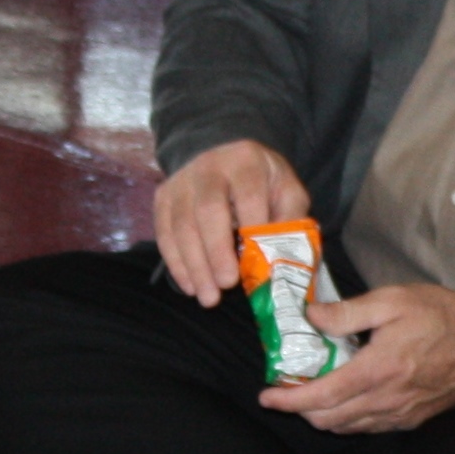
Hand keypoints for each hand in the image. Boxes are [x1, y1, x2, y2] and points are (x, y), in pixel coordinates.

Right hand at [152, 140, 310, 306]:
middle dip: (216, 251)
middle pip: (208, 210)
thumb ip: (290, 219)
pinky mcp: (164, 196)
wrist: (224, 157)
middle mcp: (209, 166)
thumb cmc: (262, 183)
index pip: (248, 195)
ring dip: (194, 265)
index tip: (256, 263)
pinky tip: (190, 286)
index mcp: (246, 161)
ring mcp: (182, 181)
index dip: (251, 230)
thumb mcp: (286, 191)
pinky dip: (176, 263)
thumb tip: (284, 258)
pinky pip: (165, 232)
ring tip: (208, 296)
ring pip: (182, 225)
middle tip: (226, 285)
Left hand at [261, 283, 454, 433]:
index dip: (288, 400)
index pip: (321, 397)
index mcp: (378, 370)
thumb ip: (348, 311)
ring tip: (314, 392)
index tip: (267, 396)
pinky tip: (346, 398)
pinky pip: (369, 428)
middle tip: (289, 388)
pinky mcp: (413, 419)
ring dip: (324, 415)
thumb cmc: (445, 315)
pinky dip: (349, 418)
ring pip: (347, 428)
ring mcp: (401, 414)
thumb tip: (311, 316)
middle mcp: (387, 400)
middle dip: (301, 409)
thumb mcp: (393, 300)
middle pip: (328, 420)